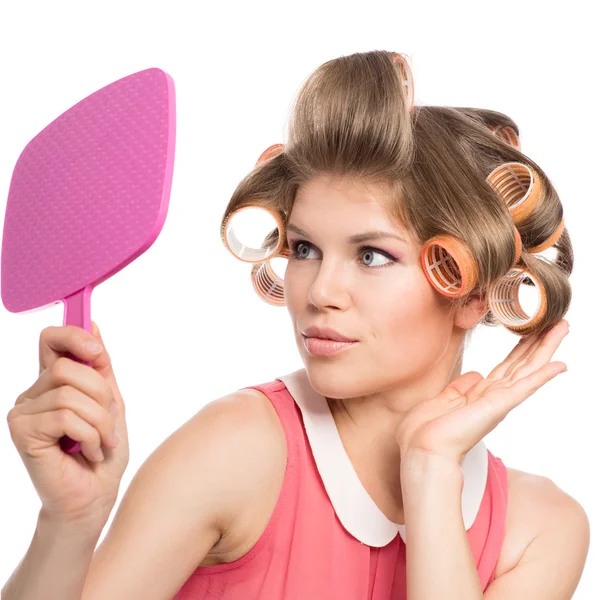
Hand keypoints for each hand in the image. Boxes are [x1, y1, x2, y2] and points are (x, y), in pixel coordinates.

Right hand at [6, 322, 129, 525]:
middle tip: (109, 421)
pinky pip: (66, 417)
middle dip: (101, 395)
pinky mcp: (22, 433)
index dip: (73, 336)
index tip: (97, 351)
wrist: (94, 497)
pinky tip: (89, 453)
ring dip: (100, 421)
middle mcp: (33, 393)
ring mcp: (23, 413)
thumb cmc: (102, 450)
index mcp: (53, 383)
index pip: (51, 340)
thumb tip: (92, 323)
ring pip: (70, 394)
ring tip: (102, 442)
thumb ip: (100, 366)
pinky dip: (90, 436)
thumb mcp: (110, 401)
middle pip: (68, 367)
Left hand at [395, 319, 569, 467]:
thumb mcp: (441, 402)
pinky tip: (559, 364)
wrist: (422, 450)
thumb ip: (459, 389)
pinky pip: (525, 387)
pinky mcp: (499, 405)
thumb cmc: (425, 433)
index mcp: (479, 396)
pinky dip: (542, 375)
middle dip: (540, 343)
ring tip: (562, 328)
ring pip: (529, 369)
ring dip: (547, 348)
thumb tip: (475, 376)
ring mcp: (498, 402)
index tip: (531, 332)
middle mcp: (493, 398)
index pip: (506, 368)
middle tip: (558, 323)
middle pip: (523, 365)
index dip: (520, 349)